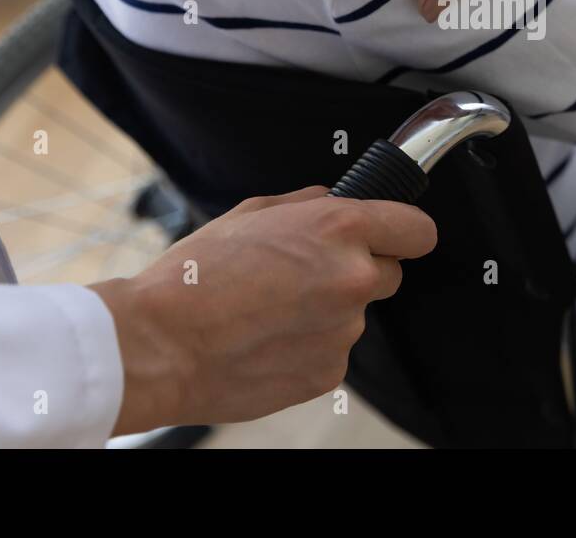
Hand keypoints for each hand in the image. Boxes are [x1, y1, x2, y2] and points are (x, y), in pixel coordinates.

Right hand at [88, 186, 436, 434]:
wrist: (158, 345)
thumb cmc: (194, 278)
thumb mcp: (251, 213)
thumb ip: (308, 205)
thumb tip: (334, 201)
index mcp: (339, 229)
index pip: (418, 230)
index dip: (404, 232)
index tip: (394, 236)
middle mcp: (353, 278)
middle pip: (389, 273)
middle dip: (358, 270)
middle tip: (306, 275)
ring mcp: (344, 331)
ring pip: (354, 315)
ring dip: (326, 311)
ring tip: (269, 311)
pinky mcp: (329, 373)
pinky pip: (332, 351)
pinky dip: (308, 346)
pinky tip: (266, 339)